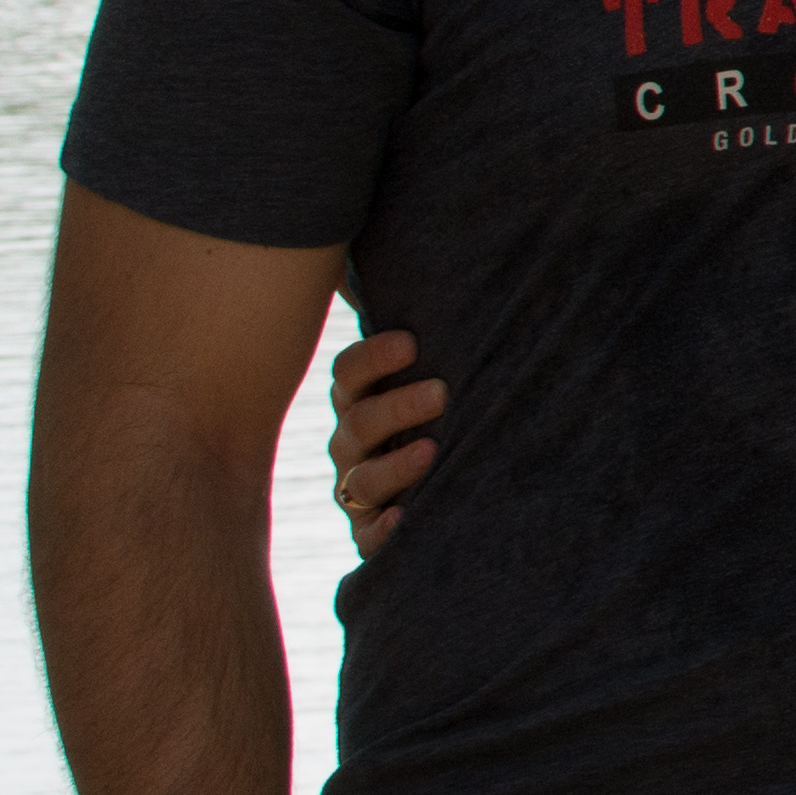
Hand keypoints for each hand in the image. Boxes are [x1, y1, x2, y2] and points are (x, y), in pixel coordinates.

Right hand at [321, 327, 440, 557]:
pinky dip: (384, 530)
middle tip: (443, 392)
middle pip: (356, 425)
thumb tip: (414, 255)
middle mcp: (353, 447)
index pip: (350, 375)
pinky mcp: (373, 537)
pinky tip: (404, 519)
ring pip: (359, 482)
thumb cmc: (442, 418)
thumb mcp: (433, 374)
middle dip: (395, 407)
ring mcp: (359, 494)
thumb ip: (422, 334)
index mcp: (361, 401)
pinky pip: (369, 539)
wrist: (445, 495)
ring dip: (393, 466)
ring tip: (433, 451)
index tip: (411, 342)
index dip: (373, 359)